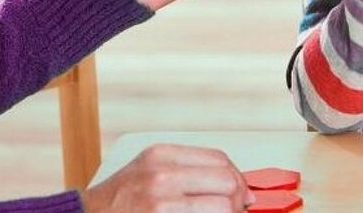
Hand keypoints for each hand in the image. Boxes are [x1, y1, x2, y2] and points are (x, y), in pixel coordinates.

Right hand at [81, 144, 253, 212]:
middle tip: (238, 208)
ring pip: (224, 206)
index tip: (241, 191)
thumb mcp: (150, 169)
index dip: (237, 177)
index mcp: (161, 155)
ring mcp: (163, 201)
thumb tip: (234, 184)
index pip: (219, 159)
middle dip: (239, 198)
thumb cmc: (121, 198)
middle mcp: (162, 174)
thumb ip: (186, 169)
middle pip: (227, 180)